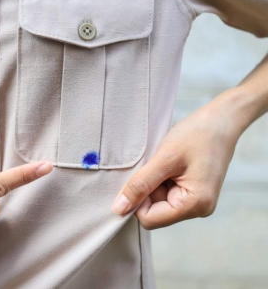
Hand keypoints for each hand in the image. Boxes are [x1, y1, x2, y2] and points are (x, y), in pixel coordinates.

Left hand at [112, 96, 241, 228]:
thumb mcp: (164, 158)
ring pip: (158, 202)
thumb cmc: (197, 135)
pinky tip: (169, 164)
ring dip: (154, 183)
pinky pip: (166, 194)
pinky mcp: (193, 193)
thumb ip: (141, 185)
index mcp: (195, 205)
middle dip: (147, 189)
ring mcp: (196, 202)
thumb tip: (119, 209)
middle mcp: (198, 210)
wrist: (221, 120)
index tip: (142, 175)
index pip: (150, 219)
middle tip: (156, 165)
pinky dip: (161, 180)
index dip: (138, 200)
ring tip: (165, 162)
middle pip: (154, 212)